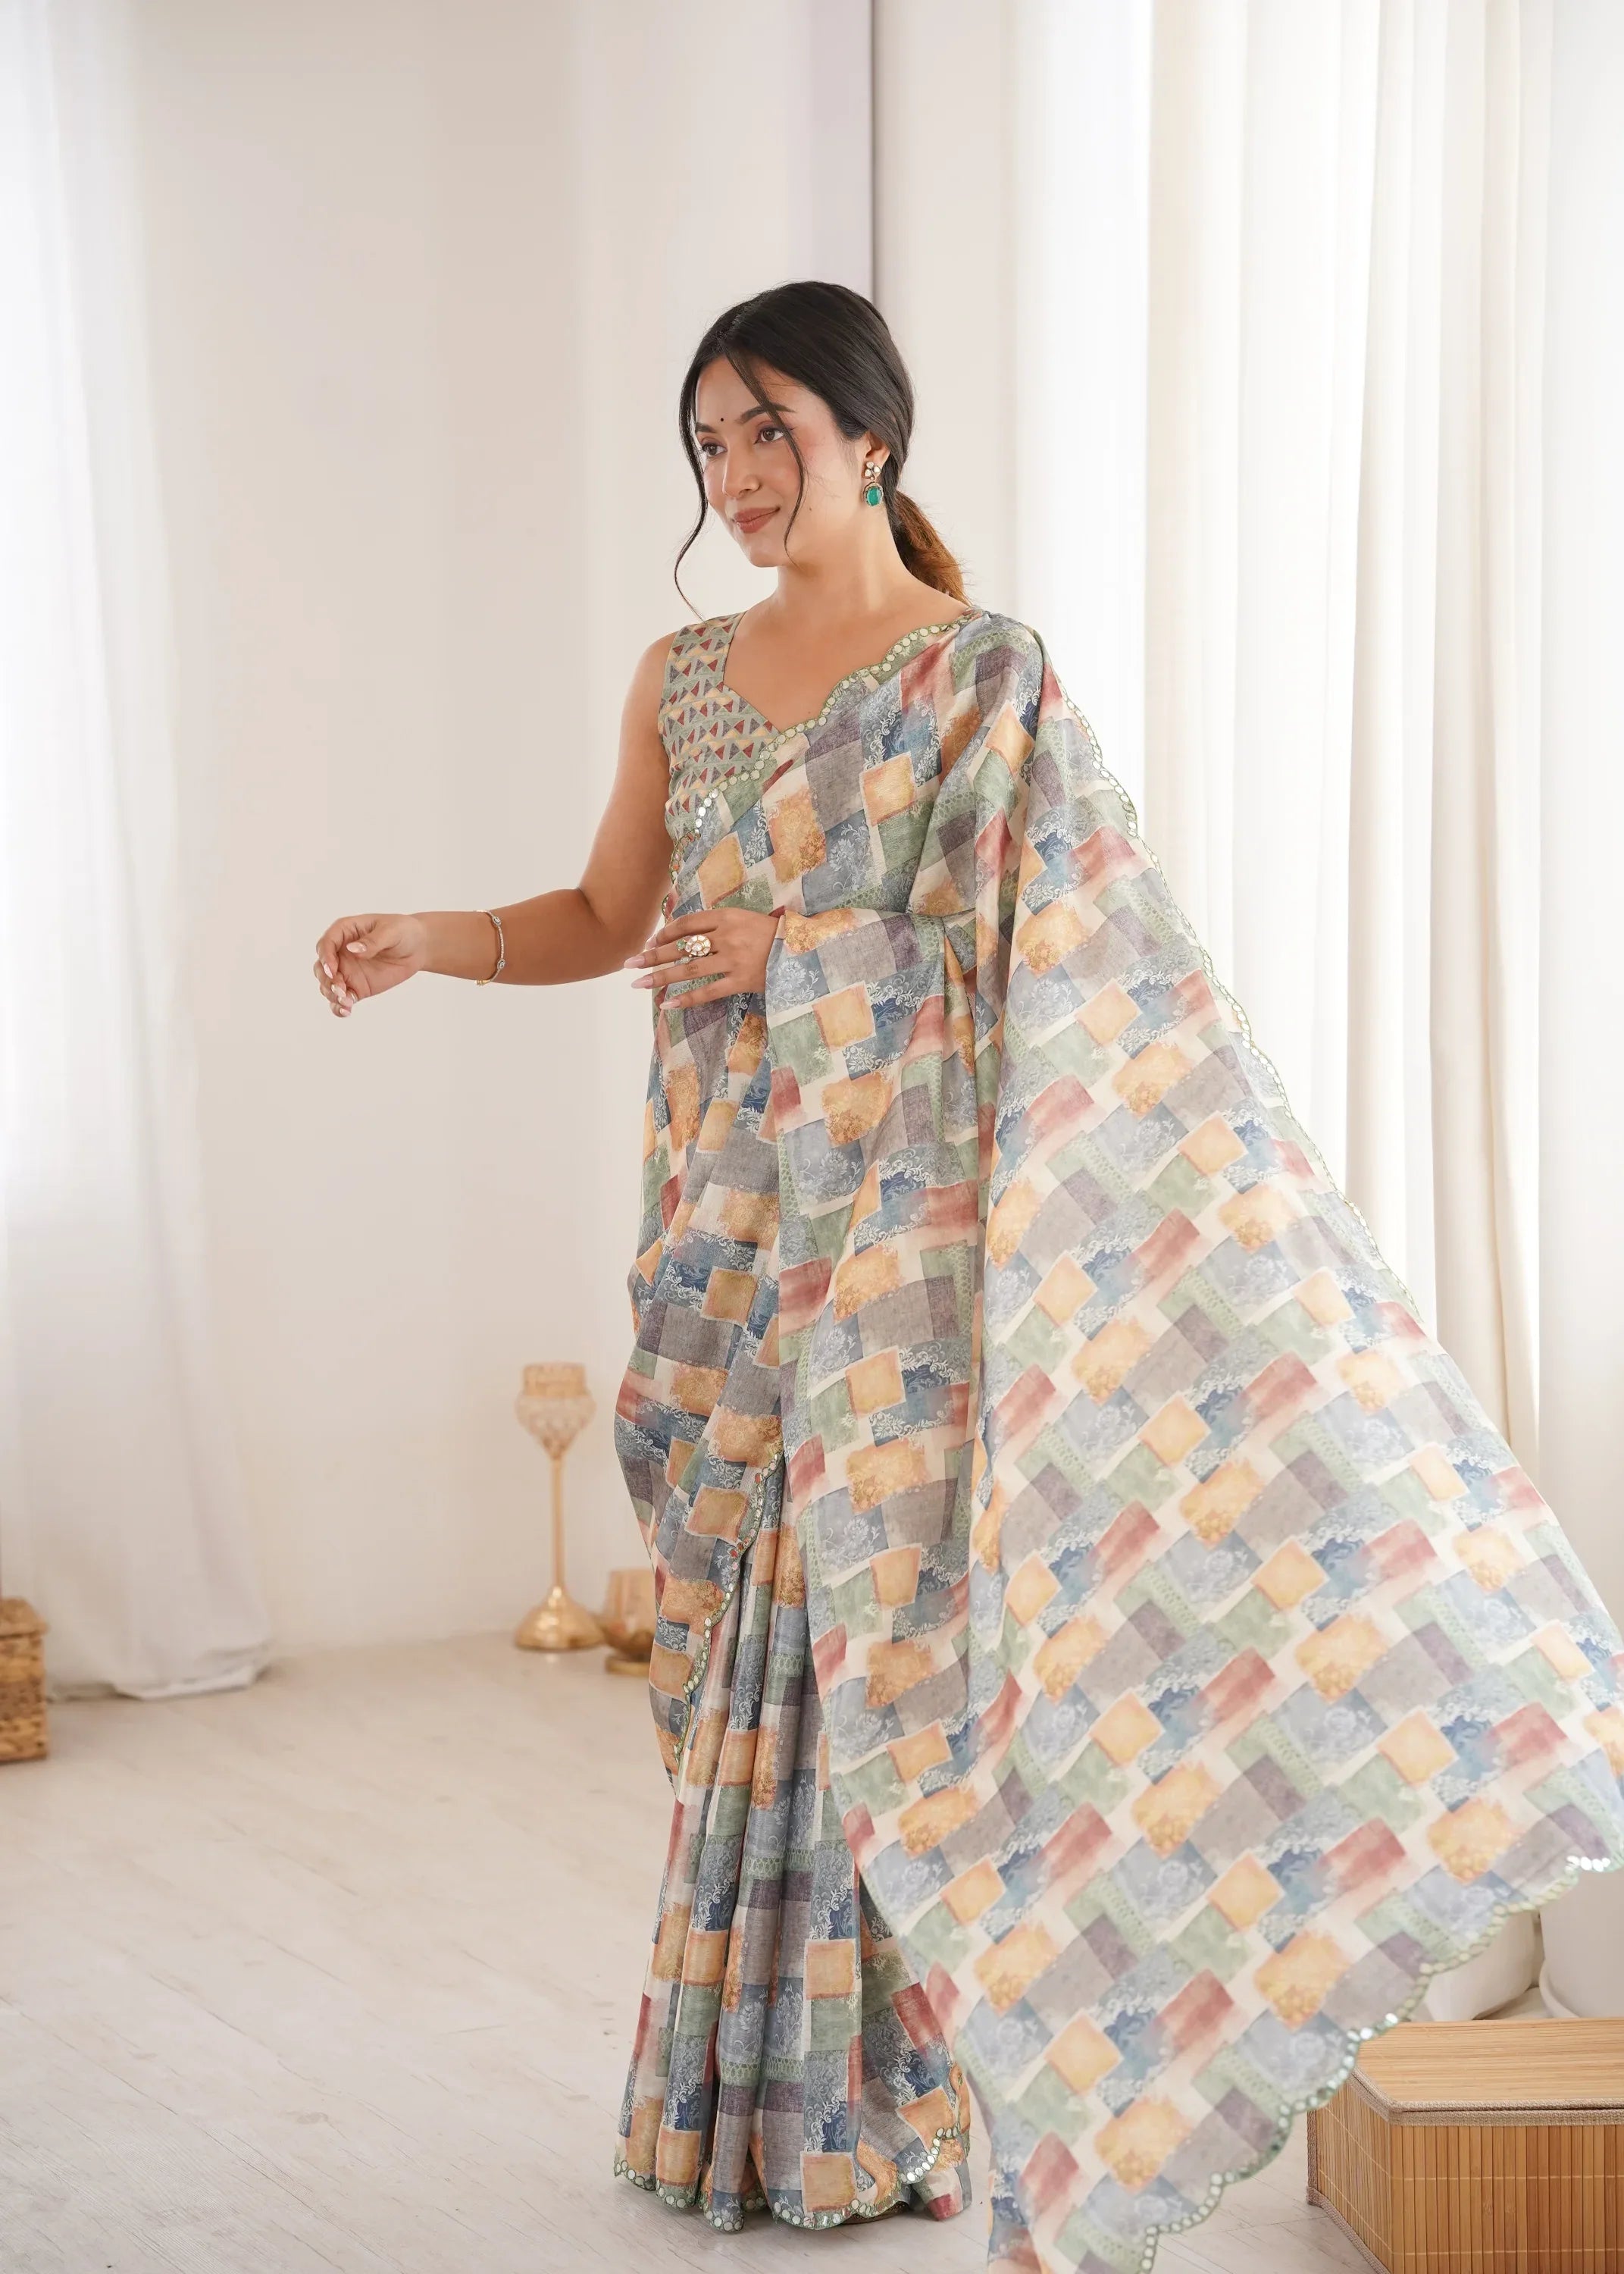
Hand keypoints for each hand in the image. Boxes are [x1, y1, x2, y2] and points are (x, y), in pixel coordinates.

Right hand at [312, 912, 428, 1016]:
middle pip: (321, 967)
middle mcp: (340, 953)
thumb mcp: (391, 931)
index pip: (326, 944)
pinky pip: (341, 999)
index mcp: (345, 932)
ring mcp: (347, 971)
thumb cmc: (403, 931)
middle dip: (326, 980)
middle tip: (341, 989)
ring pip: (327, 985)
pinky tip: (346, 1012)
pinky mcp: (356, 987)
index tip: (333, 970)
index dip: (326, 957)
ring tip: (346, 1002)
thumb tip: (352, 949)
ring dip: (332, 995)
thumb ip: (372, 941)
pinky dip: (339, 1007)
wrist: (418, 948)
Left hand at [623, 908, 780, 1007]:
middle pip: (681, 946)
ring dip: (661, 977)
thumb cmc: (772, 934)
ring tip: (638, 984)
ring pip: (689, 969)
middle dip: (652, 956)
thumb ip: (717, 924)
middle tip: (629, 964)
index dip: (664, 933)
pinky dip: (686, 998)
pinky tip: (667, 1004)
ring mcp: (733, 960)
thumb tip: (685, 936)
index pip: (686, 924)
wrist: (805, 949)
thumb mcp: (744, 919)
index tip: (649, 942)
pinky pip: (708, 991)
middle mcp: (726, 937)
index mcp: (727, 917)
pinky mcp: (741, 981)